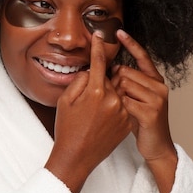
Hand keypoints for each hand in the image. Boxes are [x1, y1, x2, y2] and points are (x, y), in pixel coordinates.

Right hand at [45, 32, 131, 192]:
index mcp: (96, 92)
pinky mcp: (127, 122)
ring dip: (109, 93)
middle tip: (89, 96)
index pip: (99, 61)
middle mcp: (113, 100)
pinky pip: (123, 105)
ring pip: (119, 91)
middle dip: (101, 80)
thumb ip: (79, 81)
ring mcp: (122, 112)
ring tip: (95, 109)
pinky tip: (101, 119)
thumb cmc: (67, 129)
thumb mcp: (65, 101)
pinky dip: (115, 106)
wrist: (76, 157)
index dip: (98, 47)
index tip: (100, 35)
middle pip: (111, 77)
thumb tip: (90, 70)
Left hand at [111, 29, 177, 192]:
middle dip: (115, 84)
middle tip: (116, 101)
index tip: (118, 31)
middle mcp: (160, 87)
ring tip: (122, 112)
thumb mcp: (137, 99)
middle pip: (126, 72)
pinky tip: (124, 118)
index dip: (131, 43)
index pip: (143, 57)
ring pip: (124, 86)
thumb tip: (114, 68)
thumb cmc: (143, 123)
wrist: (157, 147)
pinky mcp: (151, 112)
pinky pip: (125, 101)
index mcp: (156, 81)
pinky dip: (119, 109)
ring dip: (116, 98)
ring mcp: (157, 99)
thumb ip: (129, 83)